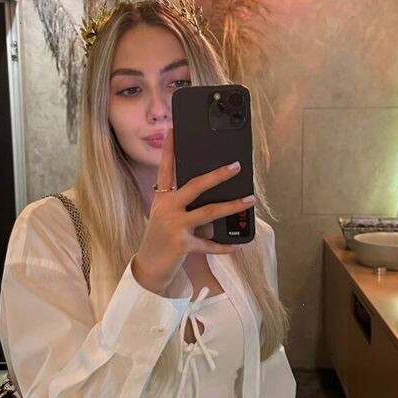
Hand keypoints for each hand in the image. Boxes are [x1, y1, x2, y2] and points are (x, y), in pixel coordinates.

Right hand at [132, 129, 254, 295]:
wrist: (148, 268)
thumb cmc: (160, 239)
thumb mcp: (164, 216)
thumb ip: (180, 202)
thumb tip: (209, 190)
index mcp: (161, 199)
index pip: (165, 170)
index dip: (169, 150)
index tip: (173, 130)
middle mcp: (167, 209)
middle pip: (195, 186)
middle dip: (217, 175)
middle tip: (235, 166)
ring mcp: (174, 226)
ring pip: (208, 212)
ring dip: (232, 206)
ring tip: (249, 200)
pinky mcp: (182, 245)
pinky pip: (208, 244)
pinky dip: (223, 246)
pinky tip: (236, 245)